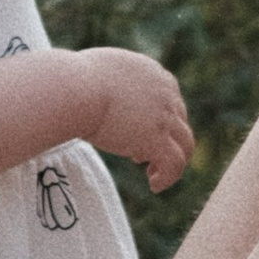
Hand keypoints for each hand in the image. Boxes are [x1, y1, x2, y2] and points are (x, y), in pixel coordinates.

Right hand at [77, 47, 195, 194]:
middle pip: (179, 122)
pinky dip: (168, 177)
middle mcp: (165, 92)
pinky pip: (174, 164)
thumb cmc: (73, 81)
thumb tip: (94, 93)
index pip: (170, 99)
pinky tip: (154, 186)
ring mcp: (165, 116)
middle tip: (139, 156)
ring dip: (171, 162)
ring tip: (153, 176)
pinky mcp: (157, 139)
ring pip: (185, 145)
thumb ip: (110, 82)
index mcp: (153, 73)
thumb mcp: (101, 72)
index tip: (138, 134)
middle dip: (163, 140)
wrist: (74, 90)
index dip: (158, 120)